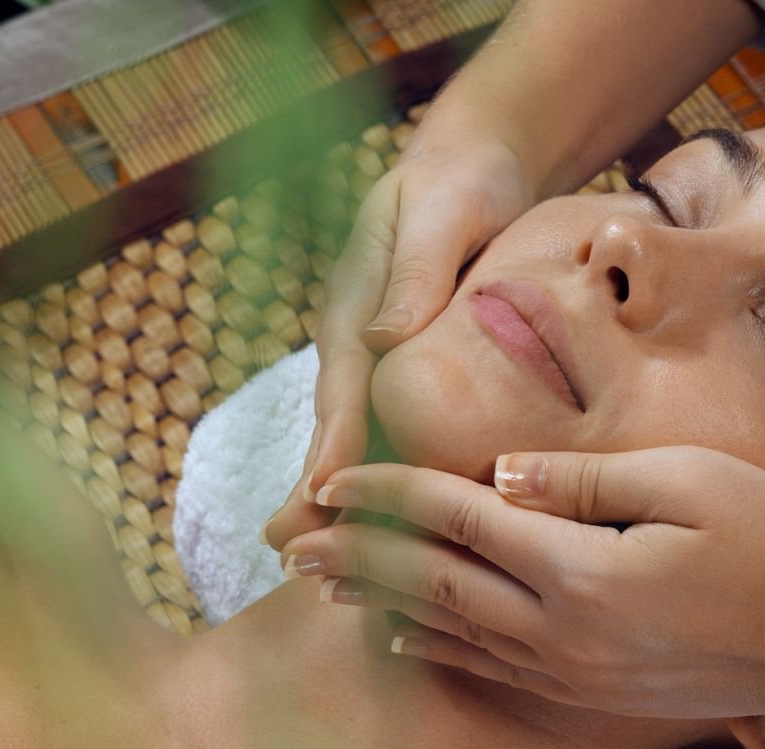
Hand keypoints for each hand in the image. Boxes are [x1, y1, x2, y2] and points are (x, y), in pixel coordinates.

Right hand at [262, 135, 534, 549]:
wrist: (475, 165)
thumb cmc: (459, 183)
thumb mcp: (441, 210)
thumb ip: (415, 269)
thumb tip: (385, 335)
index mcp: (356, 310)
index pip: (344, 388)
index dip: (334, 443)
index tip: (321, 494)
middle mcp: (359, 346)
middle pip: (336, 429)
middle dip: (313, 492)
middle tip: (288, 551)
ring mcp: (378, 364)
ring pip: (361, 441)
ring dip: (345, 500)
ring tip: (327, 566)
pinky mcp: (409, 376)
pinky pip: (396, 433)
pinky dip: (390, 481)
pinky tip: (396, 532)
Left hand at [276, 448, 764, 719]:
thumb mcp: (688, 482)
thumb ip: (585, 480)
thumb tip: (500, 474)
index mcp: (579, 570)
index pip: (454, 521)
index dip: (386, 496)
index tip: (330, 480)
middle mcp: (562, 634)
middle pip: (430, 589)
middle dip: (356, 560)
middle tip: (290, 542)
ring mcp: (577, 674)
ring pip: (451, 637)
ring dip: (381, 609)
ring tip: (324, 589)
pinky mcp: (596, 695)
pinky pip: (494, 672)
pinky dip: (438, 653)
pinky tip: (405, 644)